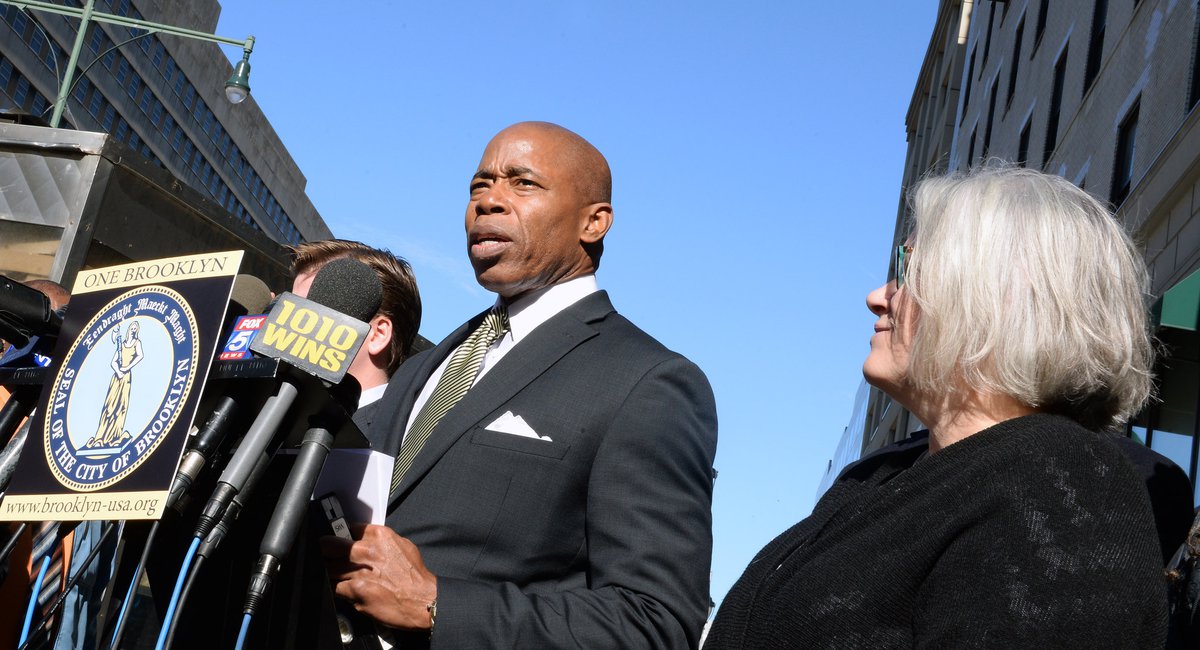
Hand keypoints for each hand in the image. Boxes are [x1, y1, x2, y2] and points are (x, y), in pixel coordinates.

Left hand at [320, 524, 437, 629]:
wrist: (424, 600)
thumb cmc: (415, 577)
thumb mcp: (402, 546)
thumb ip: (380, 541)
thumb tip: (364, 541)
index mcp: (379, 536)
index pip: (347, 528)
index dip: (340, 535)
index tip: (337, 540)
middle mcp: (368, 551)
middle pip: (330, 545)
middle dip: (326, 550)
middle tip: (325, 554)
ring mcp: (359, 571)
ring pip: (329, 567)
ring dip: (331, 571)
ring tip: (338, 575)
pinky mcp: (355, 591)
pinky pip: (334, 587)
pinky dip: (337, 588)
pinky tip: (345, 589)